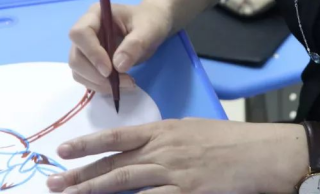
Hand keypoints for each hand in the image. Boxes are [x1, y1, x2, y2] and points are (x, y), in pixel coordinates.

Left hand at [47, 119, 306, 193]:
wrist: (264, 151)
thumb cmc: (232, 140)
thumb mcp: (192, 130)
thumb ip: (165, 139)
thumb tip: (145, 149)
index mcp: (163, 130)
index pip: (116, 137)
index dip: (87, 144)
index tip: (64, 150)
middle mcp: (162, 150)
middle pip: (114, 164)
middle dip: (81, 174)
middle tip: (55, 182)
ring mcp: (174, 173)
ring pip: (125, 183)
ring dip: (95, 191)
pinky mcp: (188, 193)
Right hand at [69, 3, 172, 93]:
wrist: (151, 26)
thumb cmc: (149, 22)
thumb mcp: (149, 30)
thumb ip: (135, 44)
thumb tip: (118, 66)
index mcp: (96, 15)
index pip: (80, 33)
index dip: (91, 53)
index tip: (109, 69)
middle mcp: (85, 30)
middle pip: (76, 55)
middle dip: (95, 74)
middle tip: (122, 81)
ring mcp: (85, 46)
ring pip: (78, 69)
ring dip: (98, 83)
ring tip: (125, 83)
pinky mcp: (89, 60)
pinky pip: (85, 77)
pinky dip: (100, 85)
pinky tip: (119, 84)